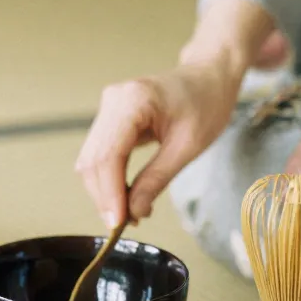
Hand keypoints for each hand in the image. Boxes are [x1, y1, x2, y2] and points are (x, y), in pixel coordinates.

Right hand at [76, 0, 276, 226]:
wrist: (209, 76)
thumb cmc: (206, 103)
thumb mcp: (188, 146)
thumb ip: (156, 179)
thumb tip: (134, 213)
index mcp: (132, 101)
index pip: (108, 156)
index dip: (109, 193)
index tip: (118, 223)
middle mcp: (112, 101)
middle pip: (92, 161)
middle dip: (105, 196)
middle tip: (126, 224)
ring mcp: (108, 108)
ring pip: (91, 160)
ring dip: (105, 190)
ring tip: (130, 213)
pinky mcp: (111, 118)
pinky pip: (100, 154)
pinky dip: (109, 178)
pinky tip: (127, 195)